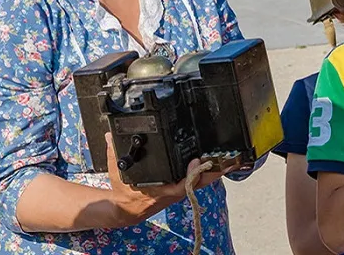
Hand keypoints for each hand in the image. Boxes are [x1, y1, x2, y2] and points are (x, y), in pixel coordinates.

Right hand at [103, 132, 226, 226]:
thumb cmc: (124, 191)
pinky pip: (198, 179)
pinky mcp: (182, 187)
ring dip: (216, 170)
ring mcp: (180, 190)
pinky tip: (218, 162)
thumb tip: (110, 135)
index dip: (192, 174)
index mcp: (161, 189)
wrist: (125, 209)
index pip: (181, 184)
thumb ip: (114, 152)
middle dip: (216, 170)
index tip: (198, 161)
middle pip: (200, 182)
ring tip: (232, 158)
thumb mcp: (117, 172)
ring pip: (203, 181)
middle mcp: (174, 191)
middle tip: (232, 159)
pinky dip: (208, 171)